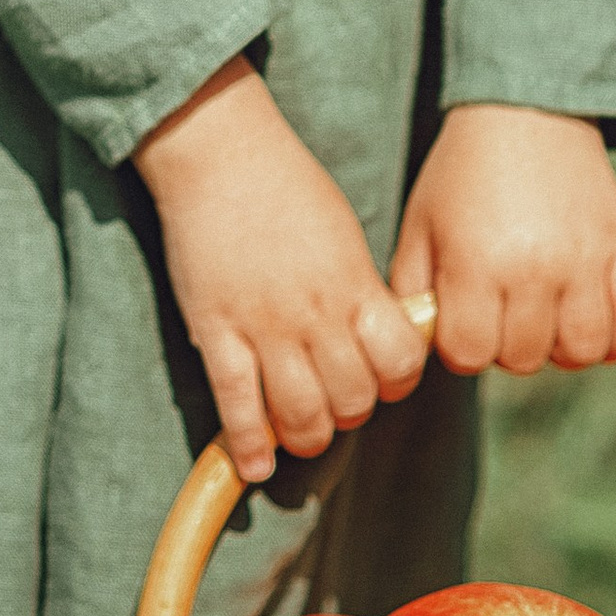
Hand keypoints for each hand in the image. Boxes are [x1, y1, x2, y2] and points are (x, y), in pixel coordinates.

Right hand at [133, 58, 425, 478]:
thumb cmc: (286, 184)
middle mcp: (315, 314)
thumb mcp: (342, 234)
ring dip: (307, 434)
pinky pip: (236, 406)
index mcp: (353, 286)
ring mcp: (264, 326)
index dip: (396, 380)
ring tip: (302, 428)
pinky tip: (255, 464)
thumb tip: (373, 335)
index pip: (399, 365)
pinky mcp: (216, 331)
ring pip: (300, 417)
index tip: (382, 374)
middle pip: (352, 400)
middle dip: (350, 410)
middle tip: (337, 398)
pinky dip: (248, 446)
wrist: (219, 151)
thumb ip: (359, 289)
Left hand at [388, 105, 615, 375]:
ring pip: (581, 352)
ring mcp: (585, 262)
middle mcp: (534, 268)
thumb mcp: (420, 224)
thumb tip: (418, 343)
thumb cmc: (464, 172)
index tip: (464, 313)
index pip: (470, 354)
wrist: (525, 112)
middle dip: (507, 341)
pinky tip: (593, 315)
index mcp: (476, 262)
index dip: (462, 342)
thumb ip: (412, 290)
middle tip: (503, 302)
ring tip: (546, 310)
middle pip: (524, 359)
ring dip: (561, 343)